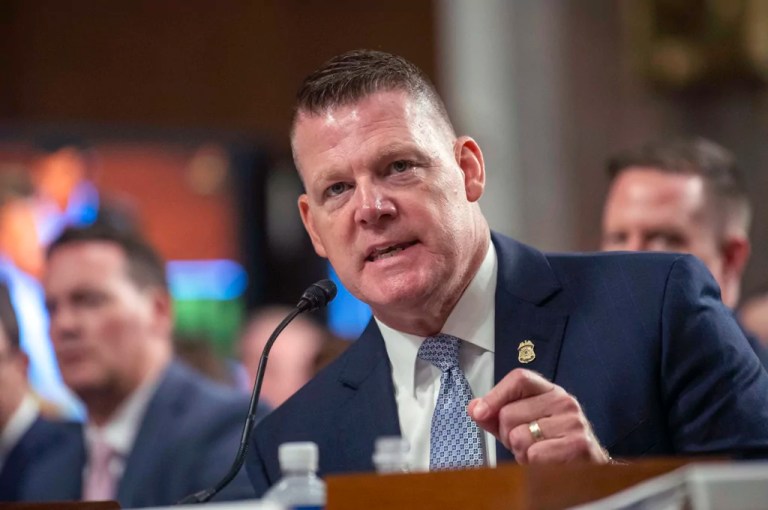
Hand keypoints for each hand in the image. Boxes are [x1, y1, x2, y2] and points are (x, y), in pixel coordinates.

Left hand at [468, 368, 608, 463]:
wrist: (588, 471)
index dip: (495, 395)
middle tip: (525, 445)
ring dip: (520, 453)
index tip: (480, 413)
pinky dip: (532, 466)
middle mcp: (564, 401)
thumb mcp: (521, 425)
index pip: (519, 378)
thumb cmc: (550, 446)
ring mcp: (573, 422)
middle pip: (509, 413)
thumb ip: (496, 416)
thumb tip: (474, 408)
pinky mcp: (578, 445)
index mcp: (549, 391)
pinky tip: (546, 465)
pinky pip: (534, 455)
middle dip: (508, 436)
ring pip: (519, 437)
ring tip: (537, 455)